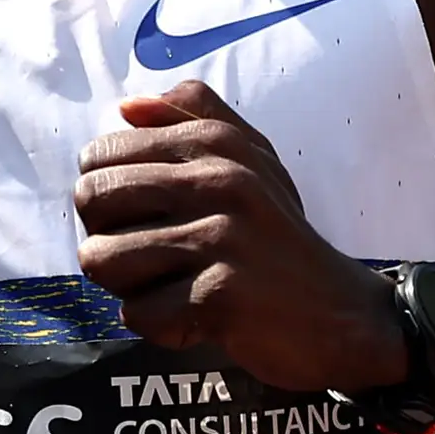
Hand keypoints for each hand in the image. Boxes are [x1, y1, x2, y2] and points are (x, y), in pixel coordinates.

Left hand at [72, 79, 408, 392]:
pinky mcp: (220, 295)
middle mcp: (217, 180)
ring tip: (175, 287)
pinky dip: (160, 327)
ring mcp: (219, 238)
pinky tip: (197, 318)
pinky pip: (138, 314)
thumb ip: (193, 120)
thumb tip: (127, 106)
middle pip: (91, 200)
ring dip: (129, 286)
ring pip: (102, 259)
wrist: (343, 314)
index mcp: (214, 142)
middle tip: (153, 258)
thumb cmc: (280, 238)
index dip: (107, 196)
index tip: (145, 219)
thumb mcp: (252, 161)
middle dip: (107, 236)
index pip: (99, 155)